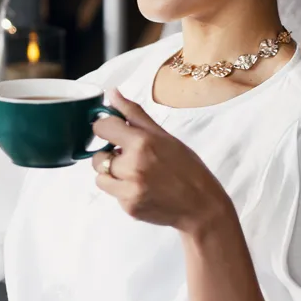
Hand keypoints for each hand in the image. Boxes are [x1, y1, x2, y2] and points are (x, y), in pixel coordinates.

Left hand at [91, 88, 232, 233]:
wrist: (202, 206)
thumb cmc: (187, 168)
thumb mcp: (164, 136)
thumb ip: (134, 114)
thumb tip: (112, 93)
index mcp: (142, 143)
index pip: (102, 127)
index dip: (105, 128)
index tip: (113, 132)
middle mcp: (133, 166)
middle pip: (98, 156)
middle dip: (110, 156)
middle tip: (131, 158)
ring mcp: (129, 190)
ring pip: (100, 178)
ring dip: (112, 175)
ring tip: (135, 175)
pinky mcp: (129, 208)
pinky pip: (113, 194)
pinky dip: (123, 191)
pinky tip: (143, 189)